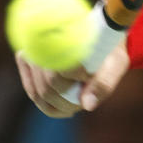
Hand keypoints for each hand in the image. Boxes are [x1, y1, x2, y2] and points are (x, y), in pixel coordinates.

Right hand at [15, 40, 129, 116]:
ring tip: (79, 104)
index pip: (60, 74)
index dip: (76, 84)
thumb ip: (103, 83)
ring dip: (61, 105)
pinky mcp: (25, 61)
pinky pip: (34, 93)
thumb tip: (87, 105)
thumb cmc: (108, 48)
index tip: (91, 79)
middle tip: (87, 100)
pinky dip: (50, 106)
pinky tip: (67, 109)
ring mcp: (29, 53)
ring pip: (39, 93)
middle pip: (48, 87)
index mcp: (61, 37)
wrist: (98, 33)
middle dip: (69, 101)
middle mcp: (38, 44)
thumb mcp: (116, 63)